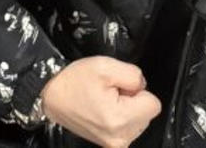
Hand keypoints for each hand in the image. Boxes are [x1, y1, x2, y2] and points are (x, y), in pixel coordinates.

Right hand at [41, 57, 160, 147]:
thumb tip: (142, 86)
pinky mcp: (109, 145)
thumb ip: (134, 75)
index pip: (154, 104)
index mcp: (120, 119)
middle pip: (147, 114)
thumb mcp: (106, 66)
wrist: (52, 96)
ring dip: (127, 109)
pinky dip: (121, 118)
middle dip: (133, 101)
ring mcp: (113, 144)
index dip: (138, 91)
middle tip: (110, 93)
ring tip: (105, 101)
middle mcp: (119, 138)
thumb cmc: (75, 80)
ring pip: (139, 121)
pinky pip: (129, 128)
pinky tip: (104, 111)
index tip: (120, 88)